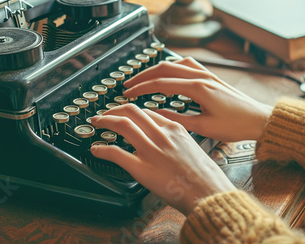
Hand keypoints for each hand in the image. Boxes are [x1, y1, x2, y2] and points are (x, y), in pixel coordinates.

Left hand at [90, 104, 235, 214]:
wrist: (208, 193)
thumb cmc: (205, 176)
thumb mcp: (193, 148)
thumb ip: (177, 140)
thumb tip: (166, 141)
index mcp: (175, 129)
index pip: (147, 111)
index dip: (130, 111)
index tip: (123, 114)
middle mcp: (161, 135)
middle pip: (131, 111)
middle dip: (113, 110)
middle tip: (103, 114)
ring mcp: (151, 151)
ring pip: (122, 125)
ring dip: (105, 121)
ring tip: (96, 123)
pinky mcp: (142, 168)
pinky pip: (116, 153)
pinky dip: (102, 149)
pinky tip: (96, 150)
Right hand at [123, 57, 272, 141]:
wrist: (259, 120)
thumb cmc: (236, 125)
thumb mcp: (204, 128)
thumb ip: (178, 120)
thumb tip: (156, 116)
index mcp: (198, 88)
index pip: (161, 83)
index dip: (141, 87)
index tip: (128, 93)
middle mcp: (201, 77)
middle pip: (164, 68)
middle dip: (143, 75)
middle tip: (128, 84)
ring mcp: (207, 75)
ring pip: (175, 63)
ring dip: (156, 69)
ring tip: (144, 77)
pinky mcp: (211, 77)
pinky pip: (187, 65)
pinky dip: (173, 66)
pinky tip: (169, 72)